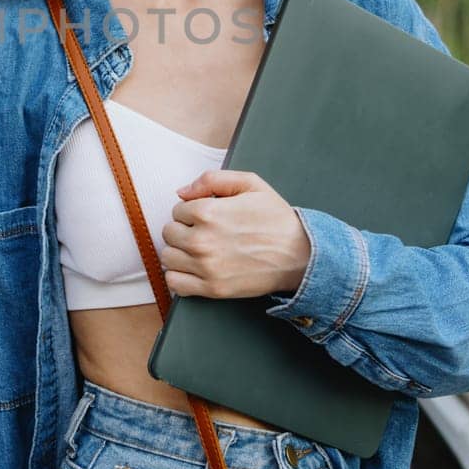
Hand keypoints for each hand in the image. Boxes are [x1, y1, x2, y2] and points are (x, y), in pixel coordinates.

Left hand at [160, 169, 309, 298]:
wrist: (300, 255)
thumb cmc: (277, 219)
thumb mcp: (251, 184)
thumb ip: (212, 179)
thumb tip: (182, 192)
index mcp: (207, 212)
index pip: (177, 210)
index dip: (192, 211)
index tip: (208, 217)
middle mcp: (201, 240)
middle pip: (169, 233)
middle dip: (184, 229)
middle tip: (204, 232)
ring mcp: (206, 267)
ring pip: (169, 257)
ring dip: (180, 252)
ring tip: (200, 250)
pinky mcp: (212, 289)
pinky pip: (175, 283)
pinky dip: (179, 276)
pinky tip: (194, 269)